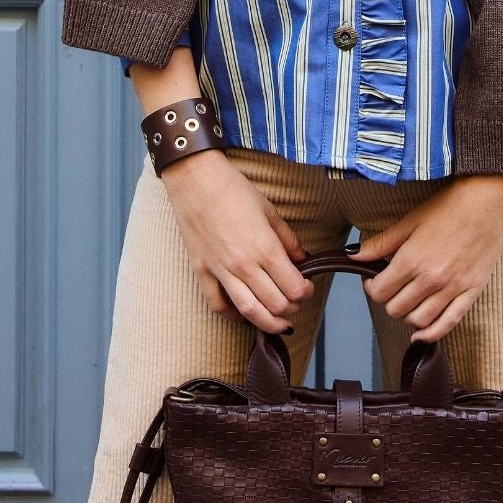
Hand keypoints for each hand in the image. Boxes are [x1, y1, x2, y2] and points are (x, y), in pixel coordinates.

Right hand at [160, 150, 315, 335]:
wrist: (196, 180)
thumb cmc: (234, 190)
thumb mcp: (270, 211)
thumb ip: (288, 240)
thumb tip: (303, 259)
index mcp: (265, 248)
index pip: (294, 288)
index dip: (306, 292)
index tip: (307, 287)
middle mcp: (244, 264)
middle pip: (275, 304)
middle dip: (291, 309)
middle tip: (295, 303)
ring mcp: (221, 270)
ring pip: (249, 312)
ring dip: (268, 323)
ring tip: (278, 323)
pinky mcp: (202, 271)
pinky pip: (217, 304)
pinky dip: (232, 315)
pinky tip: (243, 313)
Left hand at [355, 174, 502, 342]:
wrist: (487, 201)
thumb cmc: (447, 207)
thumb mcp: (409, 222)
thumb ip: (380, 243)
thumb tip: (352, 255)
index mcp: (411, 260)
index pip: (379, 292)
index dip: (371, 288)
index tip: (374, 280)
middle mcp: (430, 279)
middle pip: (396, 309)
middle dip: (389, 300)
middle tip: (393, 288)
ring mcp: (452, 288)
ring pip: (419, 320)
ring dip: (408, 316)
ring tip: (409, 301)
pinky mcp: (471, 292)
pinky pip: (449, 323)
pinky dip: (432, 334)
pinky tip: (421, 334)